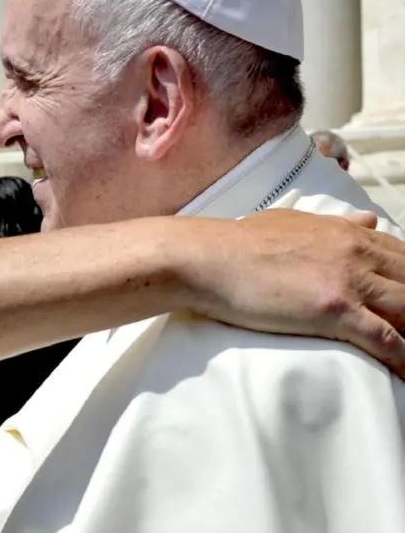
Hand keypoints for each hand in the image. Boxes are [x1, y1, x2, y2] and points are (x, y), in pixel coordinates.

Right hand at [186, 209, 404, 376]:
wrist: (208, 257)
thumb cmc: (239, 242)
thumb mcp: (293, 222)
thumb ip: (336, 224)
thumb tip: (368, 220)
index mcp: (347, 232)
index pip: (404, 256)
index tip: (404, 301)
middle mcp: (355, 252)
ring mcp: (347, 280)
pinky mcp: (334, 309)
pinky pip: (385, 338)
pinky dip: (402, 357)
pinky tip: (404, 371)